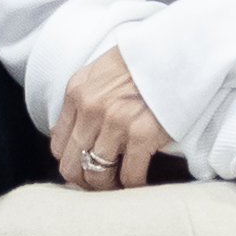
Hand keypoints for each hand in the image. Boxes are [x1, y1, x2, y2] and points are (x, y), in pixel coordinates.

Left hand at [53, 46, 170, 189]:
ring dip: (109, 185)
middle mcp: (90, 109)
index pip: (58, 144)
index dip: (72, 161)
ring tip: (120, 183)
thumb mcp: (100, 71)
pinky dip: (134, 184)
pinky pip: (130, 175)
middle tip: (102, 183)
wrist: (177, 49)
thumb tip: (79, 132)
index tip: (85, 167)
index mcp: (77, 92)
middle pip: (72, 165)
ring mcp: (115, 123)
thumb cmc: (143, 60)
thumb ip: (85, 98)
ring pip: (98, 174)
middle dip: (85, 180)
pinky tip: (140, 181)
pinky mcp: (142, 135)